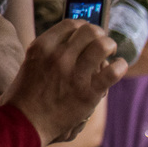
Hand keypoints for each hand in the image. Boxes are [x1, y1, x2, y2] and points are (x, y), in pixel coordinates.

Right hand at [0, 19, 126, 145]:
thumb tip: (77, 40)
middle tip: (103, 43)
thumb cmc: (29, 94)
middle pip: (89, 31)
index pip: (71, 24)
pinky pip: (113, 72)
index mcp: (42, 47)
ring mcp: (74, 74)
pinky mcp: (88, 92)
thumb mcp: (34, 63)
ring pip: (103, 46)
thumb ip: (52, 51)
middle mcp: (58, 56)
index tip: (89, 33)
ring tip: (112, 53)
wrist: (25, 122)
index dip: (84, 26)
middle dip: (100, 34)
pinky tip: (120, 66)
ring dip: (111, 47)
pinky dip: (121, 66)